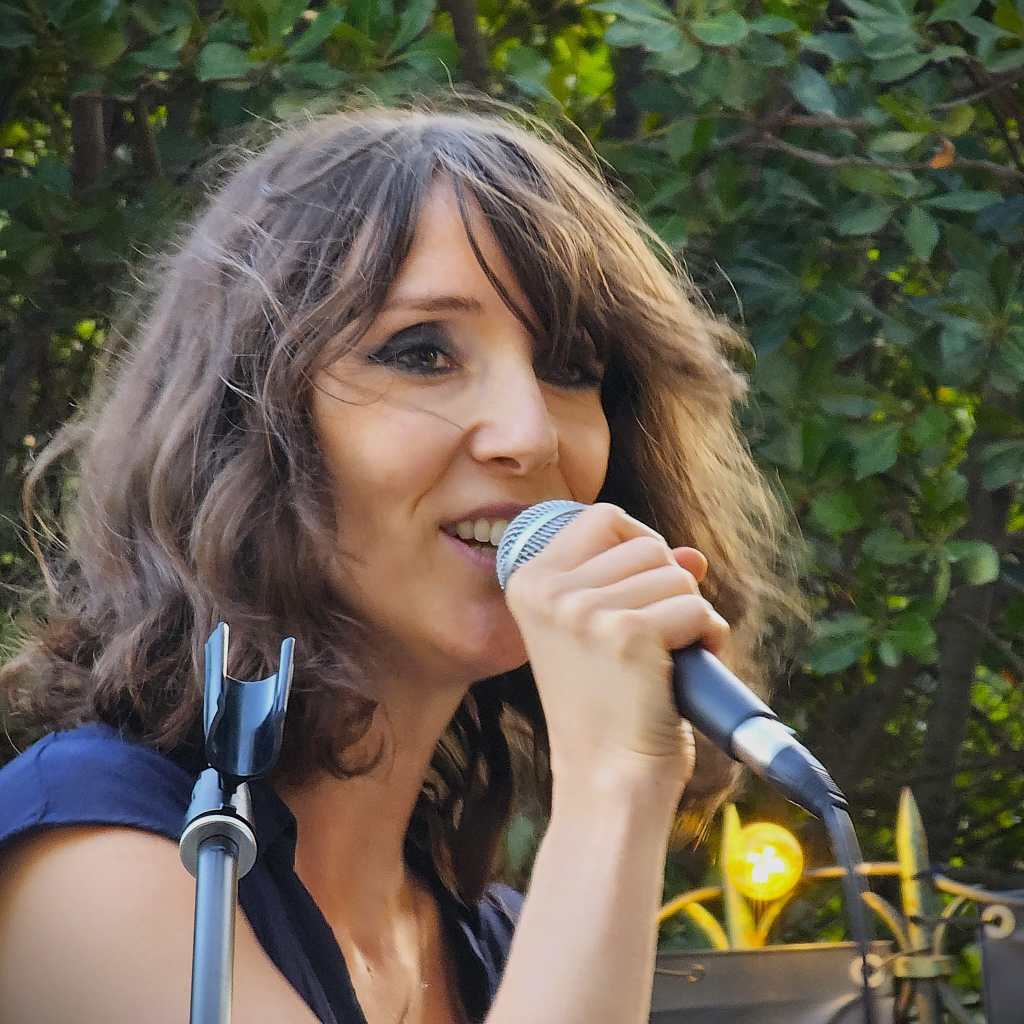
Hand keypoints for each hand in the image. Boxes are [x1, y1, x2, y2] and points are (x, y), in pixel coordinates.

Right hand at [504, 503, 729, 793]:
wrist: (605, 780)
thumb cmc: (605, 709)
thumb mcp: (600, 632)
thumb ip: (637, 583)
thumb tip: (693, 556)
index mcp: (528, 581)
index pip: (602, 518)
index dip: (639, 544)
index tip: (645, 589)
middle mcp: (548, 590)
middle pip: (646, 544)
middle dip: (668, 587)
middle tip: (656, 638)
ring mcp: (584, 610)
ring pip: (677, 574)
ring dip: (690, 614)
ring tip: (668, 657)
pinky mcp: (627, 633)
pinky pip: (697, 608)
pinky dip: (708, 637)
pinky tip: (686, 669)